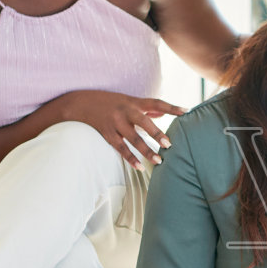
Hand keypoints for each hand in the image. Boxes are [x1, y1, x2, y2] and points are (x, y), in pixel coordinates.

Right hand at [61, 90, 184, 166]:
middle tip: (169, 144)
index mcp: (133, 102)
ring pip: (133, 138)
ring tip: (159, 161)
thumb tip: (162, 113)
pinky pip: (120, 148)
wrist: (80, 102)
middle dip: (156, 133)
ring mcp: (115, 123)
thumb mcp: (127, 100)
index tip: (186, 111)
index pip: (156, 102)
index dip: (171, 107)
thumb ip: (146, 108)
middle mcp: (125, 111)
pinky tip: (139, 167)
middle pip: (143, 122)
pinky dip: (130, 158)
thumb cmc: (108, 102)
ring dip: (146, 151)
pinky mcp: (106, 134)